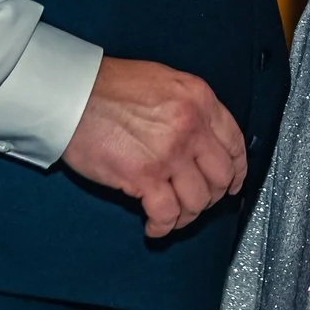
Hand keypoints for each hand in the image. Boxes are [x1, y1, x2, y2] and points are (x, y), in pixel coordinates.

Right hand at [60, 57, 248, 239]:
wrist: (73, 95)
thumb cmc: (108, 86)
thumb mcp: (164, 82)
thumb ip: (188, 108)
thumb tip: (200, 138)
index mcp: (199, 99)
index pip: (234, 142)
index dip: (237, 169)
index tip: (232, 182)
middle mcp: (191, 126)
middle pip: (221, 176)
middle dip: (213, 195)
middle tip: (197, 201)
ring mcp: (169, 153)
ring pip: (198, 200)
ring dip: (187, 214)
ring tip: (172, 215)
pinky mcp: (144, 177)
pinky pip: (167, 213)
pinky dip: (163, 227)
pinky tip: (154, 226)